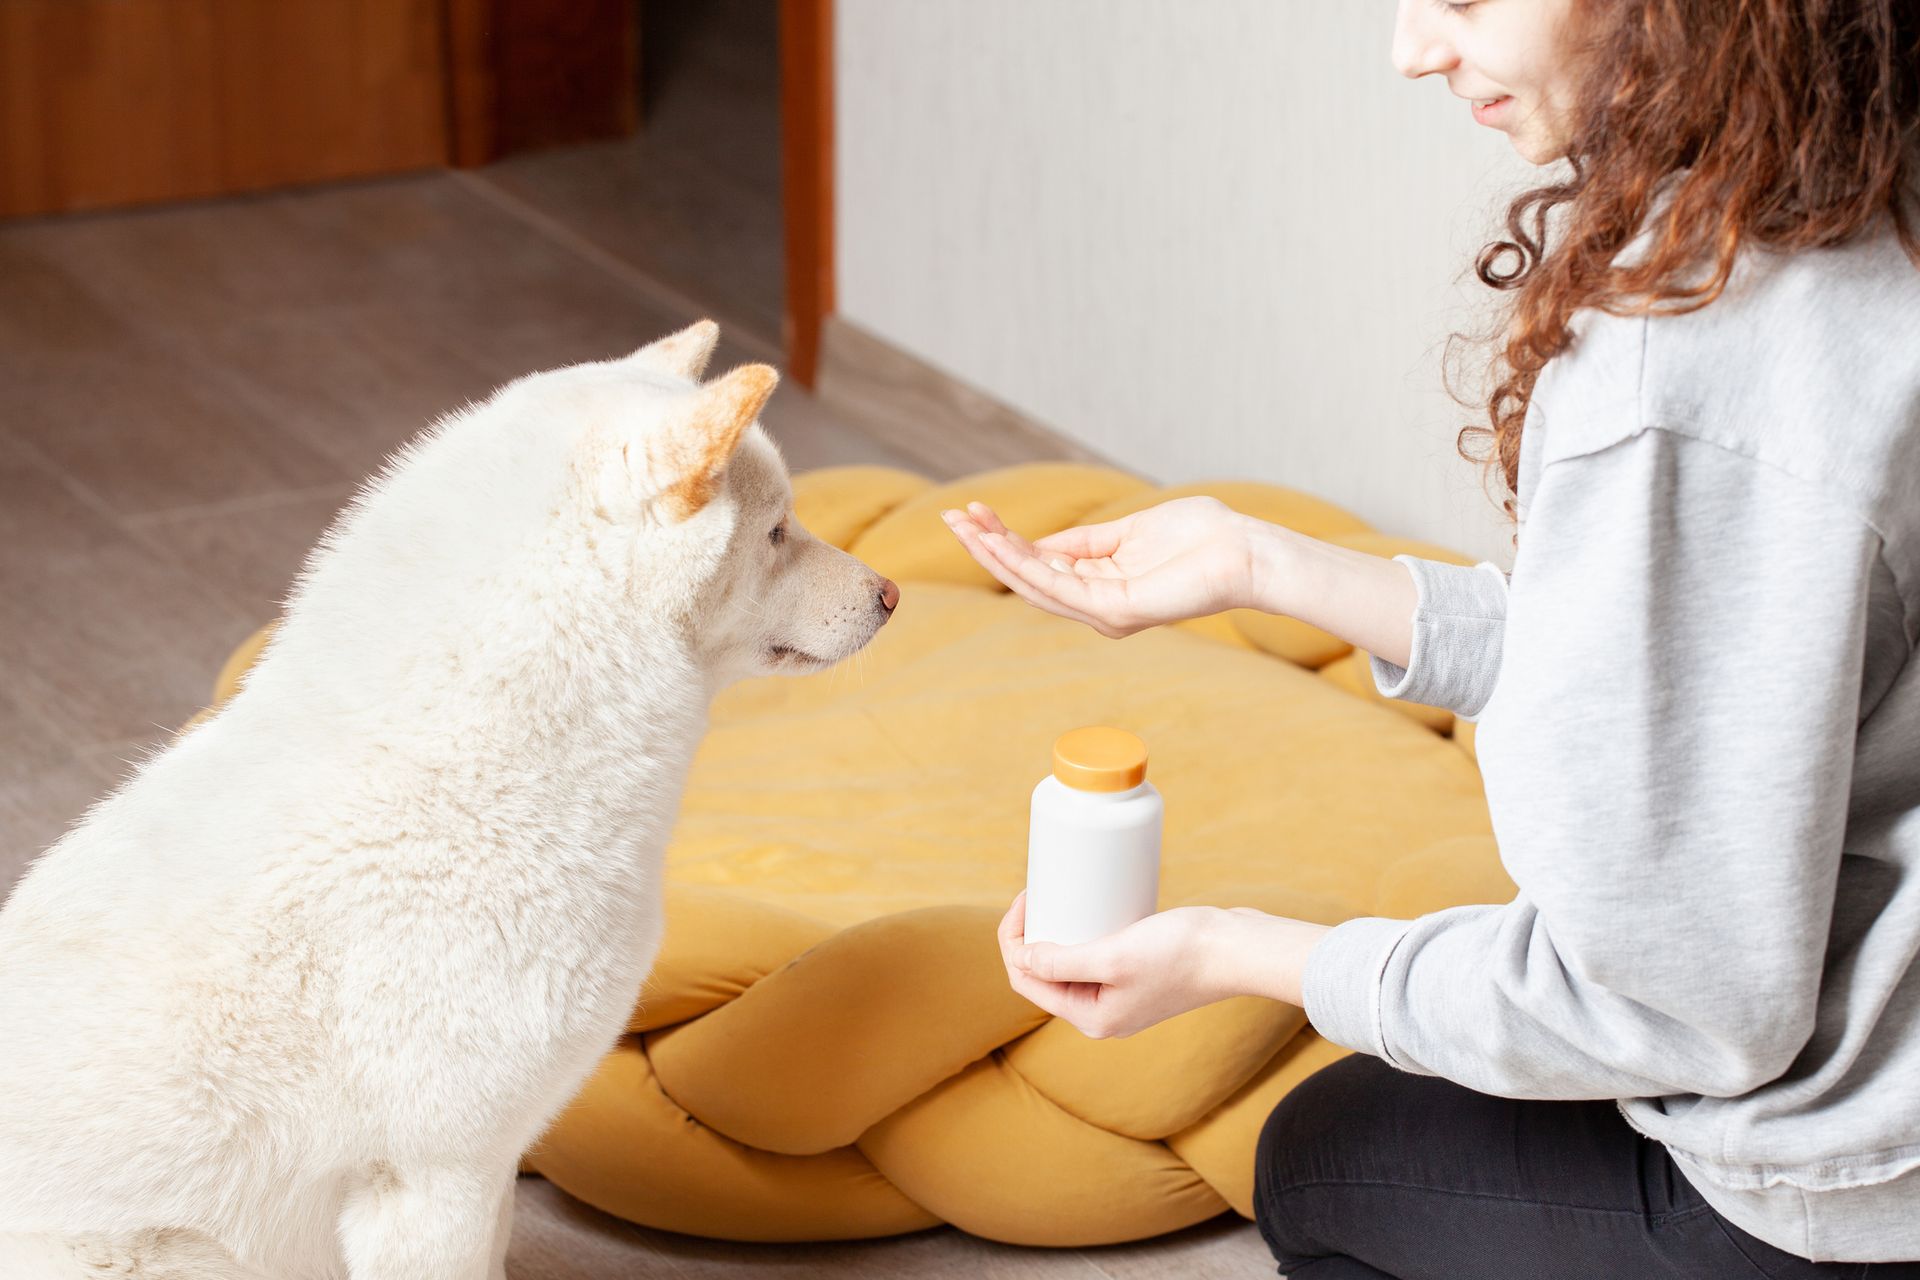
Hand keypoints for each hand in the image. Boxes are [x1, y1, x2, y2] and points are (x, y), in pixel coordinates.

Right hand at [942, 497, 1256, 637]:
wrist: (1244, 551)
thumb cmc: (1200, 537)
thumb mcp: (1129, 531)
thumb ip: (1086, 541)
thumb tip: (1042, 541)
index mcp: (1100, 587)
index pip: (1039, 566)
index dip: (1004, 540)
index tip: (973, 511)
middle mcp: (1097, 607)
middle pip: (1027, 579)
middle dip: (987, 547)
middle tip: (951, 518)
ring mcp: (1105, 613)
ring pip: (1035, 585)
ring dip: (997, 555)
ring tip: (965, 526)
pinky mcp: (1116, 611)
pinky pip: (1059, 589)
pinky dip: (1026, 565)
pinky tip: (1001, 541)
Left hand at [996, 892, 1330, 1038]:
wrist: (1238, 950)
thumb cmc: (1182, 954)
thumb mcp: (1113, 957)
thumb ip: (1063, 963)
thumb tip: (1021, 959)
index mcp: (1091, 1018)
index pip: (1028, 980)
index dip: (1014, 939)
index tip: (1026, 897)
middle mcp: (1104, 1012)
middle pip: (1046, 972)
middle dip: (1034, 933)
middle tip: (1040, 891)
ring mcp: (1123, 994)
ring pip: (1072, 962)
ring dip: (1058, 932)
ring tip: (1057, 895)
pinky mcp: (1142, 973)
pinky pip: (1099, 953)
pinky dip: (1086, 931)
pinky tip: (1086, 907)